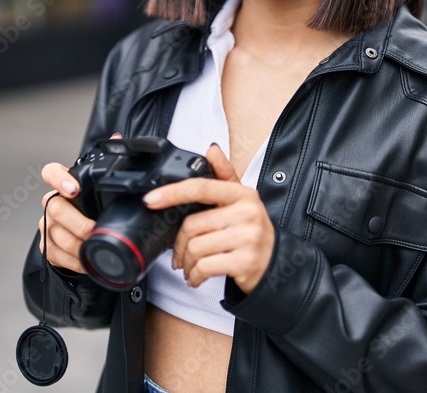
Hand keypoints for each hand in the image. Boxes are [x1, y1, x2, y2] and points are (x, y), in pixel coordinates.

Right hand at [37, 133, 120, 273]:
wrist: (90, 239)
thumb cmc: (98, 209)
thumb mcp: (107, 189)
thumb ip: (110, 163)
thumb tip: (116, 138)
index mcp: (65, 185)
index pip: (50, 172)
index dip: (58, 179)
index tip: (73, 189)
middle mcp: (52, 203)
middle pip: (54, 207)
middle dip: (76, 222)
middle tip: (94, 230)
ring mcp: (46, 225)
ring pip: (54, 233)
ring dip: (76, 244)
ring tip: (93, 249)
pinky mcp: (47, 247)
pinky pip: (54, 254)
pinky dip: (72, 261)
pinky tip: (86, 263)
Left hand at [142, 144, 274, 293]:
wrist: (275, 263)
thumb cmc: (252, 230)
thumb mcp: (242, 200)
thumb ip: (224, 174)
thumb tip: (211, 149)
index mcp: (242, 194)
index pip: (201, 188)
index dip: (172, 193)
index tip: (151, 199)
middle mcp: (246, 213)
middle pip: (193, 225)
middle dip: (180, 245)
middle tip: (180, 254)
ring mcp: (247, 238)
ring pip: (196, 248)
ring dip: (187, 263)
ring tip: (190, 266)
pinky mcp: (244, 261)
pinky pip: (205, 267)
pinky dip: (195, 276)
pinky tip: (197, 277)